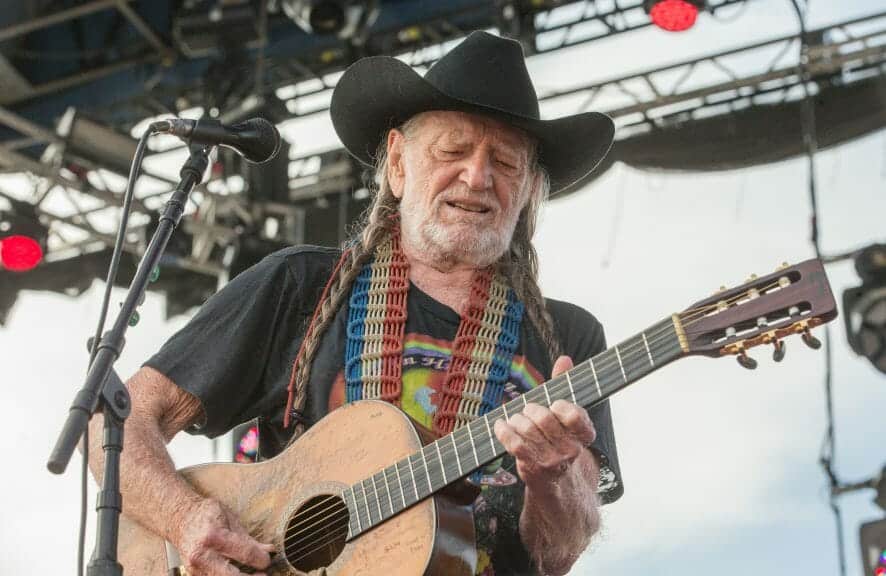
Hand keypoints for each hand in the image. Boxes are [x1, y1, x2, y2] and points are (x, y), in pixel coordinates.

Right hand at [174, 498, 274, 574]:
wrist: (180, 519)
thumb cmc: (206, 515)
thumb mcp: (230, 519)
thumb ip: (248, 538)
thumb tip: (268, 550)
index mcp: (213, 536)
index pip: (244, 553)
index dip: (261, 559)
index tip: (268, 559)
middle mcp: (202, 555)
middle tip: (264, 574)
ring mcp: (195, 568)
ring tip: (253, 575)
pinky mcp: (193, 575)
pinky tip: (237, 573)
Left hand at [493, 355, 595, 486]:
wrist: (557, 484)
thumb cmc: (559, 441)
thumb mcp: (566, 416)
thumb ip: (565, 386)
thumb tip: (564, 359)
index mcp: (585, 434)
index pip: (573, 414)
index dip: (559, 406)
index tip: (553, 405)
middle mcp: (572, 449)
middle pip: (544, 418)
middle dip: (531, 409)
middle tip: (529, 411)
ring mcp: (553, 461)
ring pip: (527, 428)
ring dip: (517, 419)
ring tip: (516, 420)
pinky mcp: (533, 469)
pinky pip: (514, 443)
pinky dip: (503, 430)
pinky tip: (500, 425)